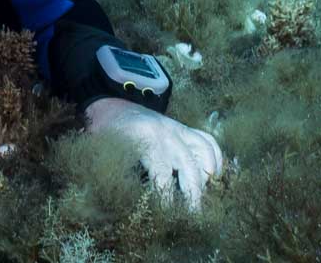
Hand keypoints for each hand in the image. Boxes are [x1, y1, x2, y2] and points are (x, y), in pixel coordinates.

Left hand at [83, 97, 223, 211]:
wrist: (110, 105)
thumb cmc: (106, 132)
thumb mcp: (104, 151)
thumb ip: (116, 174)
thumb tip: (126, 203)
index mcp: (143, 138)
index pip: (162, 173)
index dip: (166, 198)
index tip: (168, 216)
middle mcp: (165, 131)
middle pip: (188, 165)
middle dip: (193, 194)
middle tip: (193, 217)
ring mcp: (177, 128)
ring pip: (203, 152)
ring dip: (206, 176)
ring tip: (203, 197)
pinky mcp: (183, 127)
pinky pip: (208, 140)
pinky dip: (215, 158)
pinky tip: (213, 176)